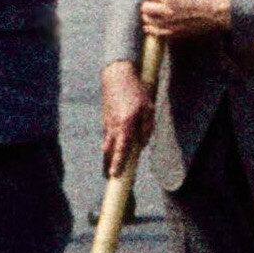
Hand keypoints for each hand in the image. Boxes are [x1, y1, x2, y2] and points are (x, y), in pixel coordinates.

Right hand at [99, 61, 148, 175]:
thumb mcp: (148, 108)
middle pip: (108, 151)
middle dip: (108, 165)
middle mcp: (113, 126)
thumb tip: (142, 144)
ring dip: (108, 156)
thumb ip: (146, 128)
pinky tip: (112, 149)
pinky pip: (107, 136)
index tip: (114, 175)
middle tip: (109, 177)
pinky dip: (109, 144)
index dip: (117, 163)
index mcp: (125, 124)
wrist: (117, 75)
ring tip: (109, 167)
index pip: (121, 149)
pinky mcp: (105, 119)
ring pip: (106, 144)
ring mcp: (107, 123)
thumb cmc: (135, 91)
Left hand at [137, 0, 231, 40]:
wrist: (218, 12)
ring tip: (148, 15)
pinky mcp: (175, 32)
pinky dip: (151, 29)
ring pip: (149, 20)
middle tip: (151, 4)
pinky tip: (148, 27)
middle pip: (146, 7)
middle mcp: (167, 9)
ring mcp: (170, 22)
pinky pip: (157, 32)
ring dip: (148, 16)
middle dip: (148, 4)